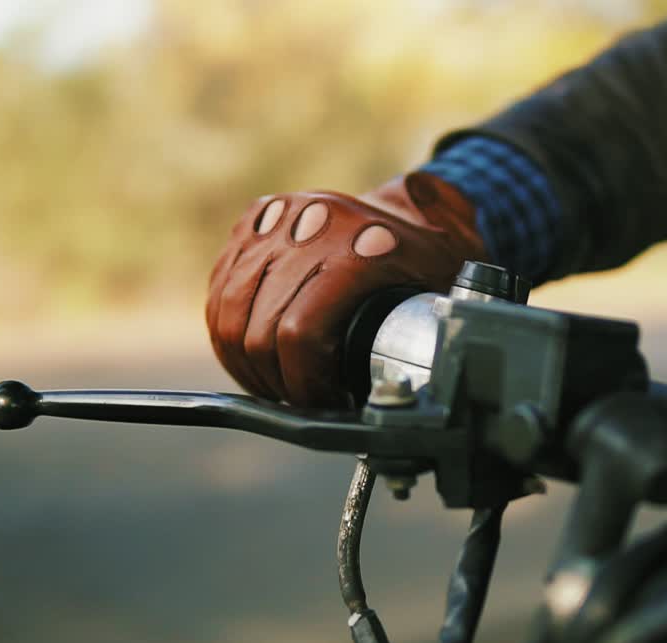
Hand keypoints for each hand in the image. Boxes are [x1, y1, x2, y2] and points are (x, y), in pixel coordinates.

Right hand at [206, 172, 485, 406]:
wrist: (415, 210)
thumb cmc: (433, 264)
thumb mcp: (446, 301)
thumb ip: (430, 344)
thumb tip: (416, 407)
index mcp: (362, 245)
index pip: (300, 333)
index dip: (304, 384)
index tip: (323, 402)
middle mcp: (314, 222)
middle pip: (259, 330)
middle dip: (275, 381)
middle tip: (300, 400)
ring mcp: (279, 217)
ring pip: (228, 313)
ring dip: (244, 362)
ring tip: (275, 385)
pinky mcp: (256, 219)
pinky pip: (220, 290)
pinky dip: (228, 331)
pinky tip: (253, 355)